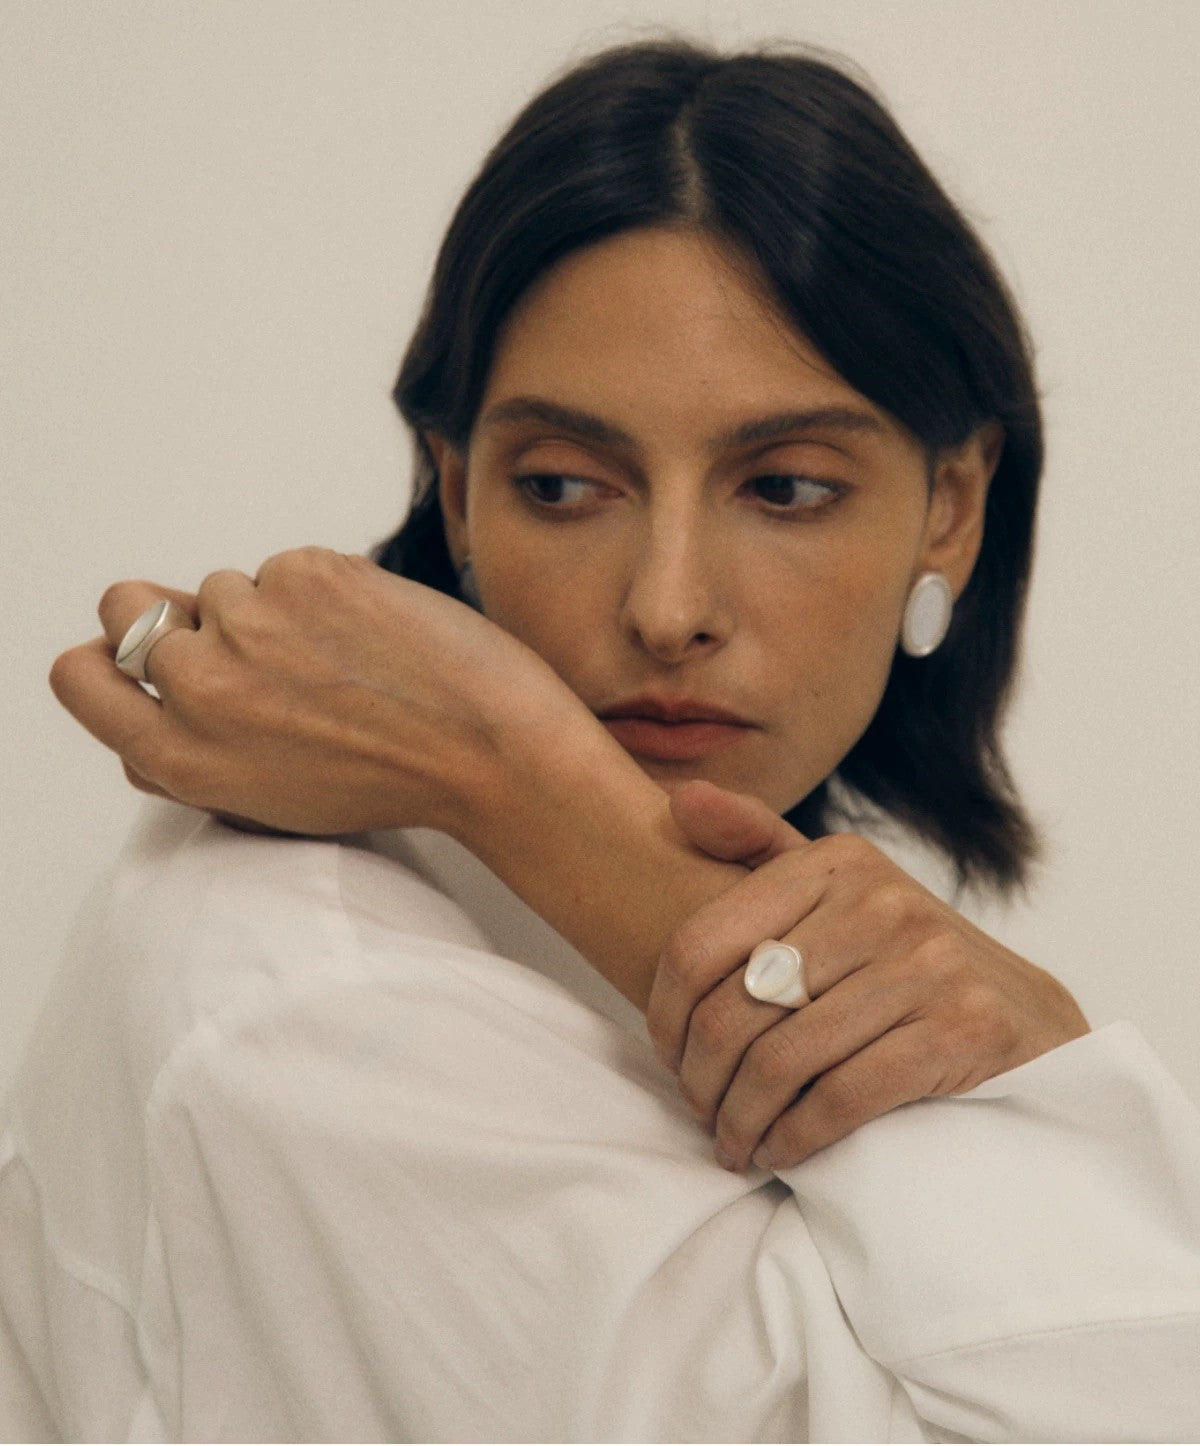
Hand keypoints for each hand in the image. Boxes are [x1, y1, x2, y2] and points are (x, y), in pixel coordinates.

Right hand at [49, 546, 581, 837]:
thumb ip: (193, 751)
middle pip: (130, 606)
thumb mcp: (267, 800)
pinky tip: (377, 637)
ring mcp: (250, 622)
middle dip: (176, 612)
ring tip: (346, 661)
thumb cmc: (392, 782)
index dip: (101, 655)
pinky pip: (291, 567)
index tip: (129, 650)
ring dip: (272, 611)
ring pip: (227, 586)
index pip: (80, 677)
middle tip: (247, 635)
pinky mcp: (305, 573)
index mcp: (181, 757)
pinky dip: (328, 592)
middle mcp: (200, 686)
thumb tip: (152, 695)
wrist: (490, 751)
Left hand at [648, 780, 1089, 1171]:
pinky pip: (841, 1099)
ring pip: (782, 1062)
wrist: (1030, 1016)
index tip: (669, 1055)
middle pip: (735, 1011)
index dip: (665, 1014)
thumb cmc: (903, 959)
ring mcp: (928, 965)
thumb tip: (680, 799)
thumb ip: (758, 843)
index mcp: (836, 861)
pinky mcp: (962, 1030)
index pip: (701, 944)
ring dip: (741, 1120)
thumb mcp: (838, 887)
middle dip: (701, 1080)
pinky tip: (781, 1153)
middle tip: (698, 1112)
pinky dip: (795, 1139)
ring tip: (732, 1142)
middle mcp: (881, 903)